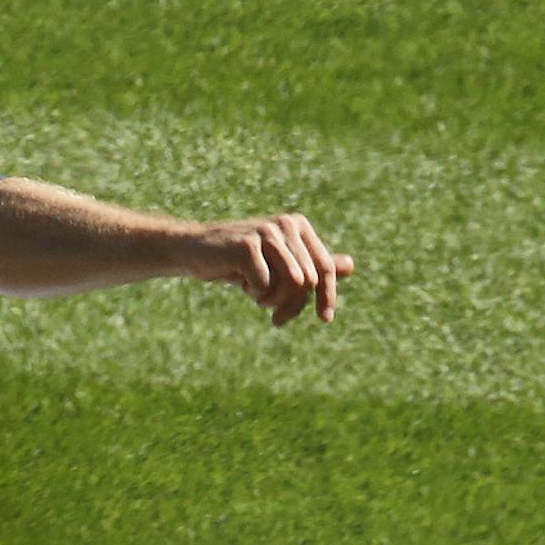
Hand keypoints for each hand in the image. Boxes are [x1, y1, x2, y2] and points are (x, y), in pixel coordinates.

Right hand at [191, 213, 352, 325]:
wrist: (194, 250)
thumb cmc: (237, 261)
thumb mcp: (277, 264)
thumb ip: (311, 264)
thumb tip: (350, 266)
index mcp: (298, 226)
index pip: (324, 266)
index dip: (327, 294)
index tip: (324, 318)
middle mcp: (287, 225)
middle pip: (308, 280)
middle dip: (292, 305)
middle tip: (276, 319)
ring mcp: (267, 234)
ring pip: (292, 283)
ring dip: (273, 301)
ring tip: (257, 297)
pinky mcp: (247, 247)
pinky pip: (264, 285)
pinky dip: (254, 294)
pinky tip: (240, 283)